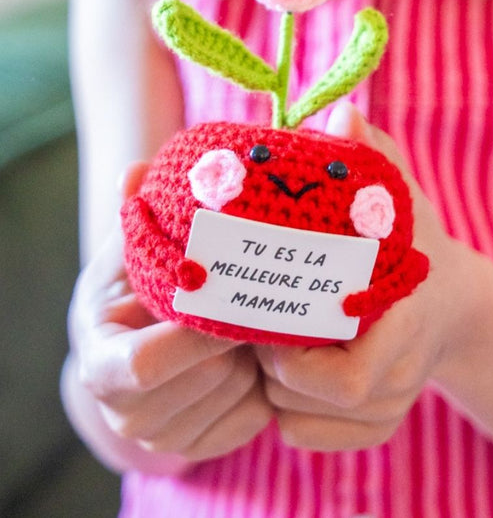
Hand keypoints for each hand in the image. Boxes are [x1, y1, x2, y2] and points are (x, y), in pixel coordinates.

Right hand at [66, 163, 273, 466]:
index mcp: (101, 361)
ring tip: (252, 320)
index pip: (145, 364)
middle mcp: (124, 410)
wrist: (141, 340)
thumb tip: (136, 172)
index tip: (229, 293)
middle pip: (205, 376)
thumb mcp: (130, 248)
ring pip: (237, 394)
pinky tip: (256, 352)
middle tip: (254, 295)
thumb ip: (136, 211)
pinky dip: (266, 384)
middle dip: (236, 334)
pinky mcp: (202, 446)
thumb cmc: (138, 284)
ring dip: (255, 355)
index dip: (193, 334)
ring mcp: (163, 436)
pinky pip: (255, 416)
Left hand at [256, 103, 465, 451]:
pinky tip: (285, 371)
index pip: (351, 380)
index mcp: (407, 324)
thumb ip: (375, 156)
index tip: (269, 325)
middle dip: (269, 368)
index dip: (297, 364)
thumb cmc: (418, 243)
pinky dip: (286, 412)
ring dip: (271, 388)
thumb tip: (342, 114)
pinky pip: (307, 437)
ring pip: (300, 423)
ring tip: (262, 341)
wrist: (456, 304)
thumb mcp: (403, 196)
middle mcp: (401, 378)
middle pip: (310, 404)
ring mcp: (390, 410)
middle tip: (250, 325)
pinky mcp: (376, 428)